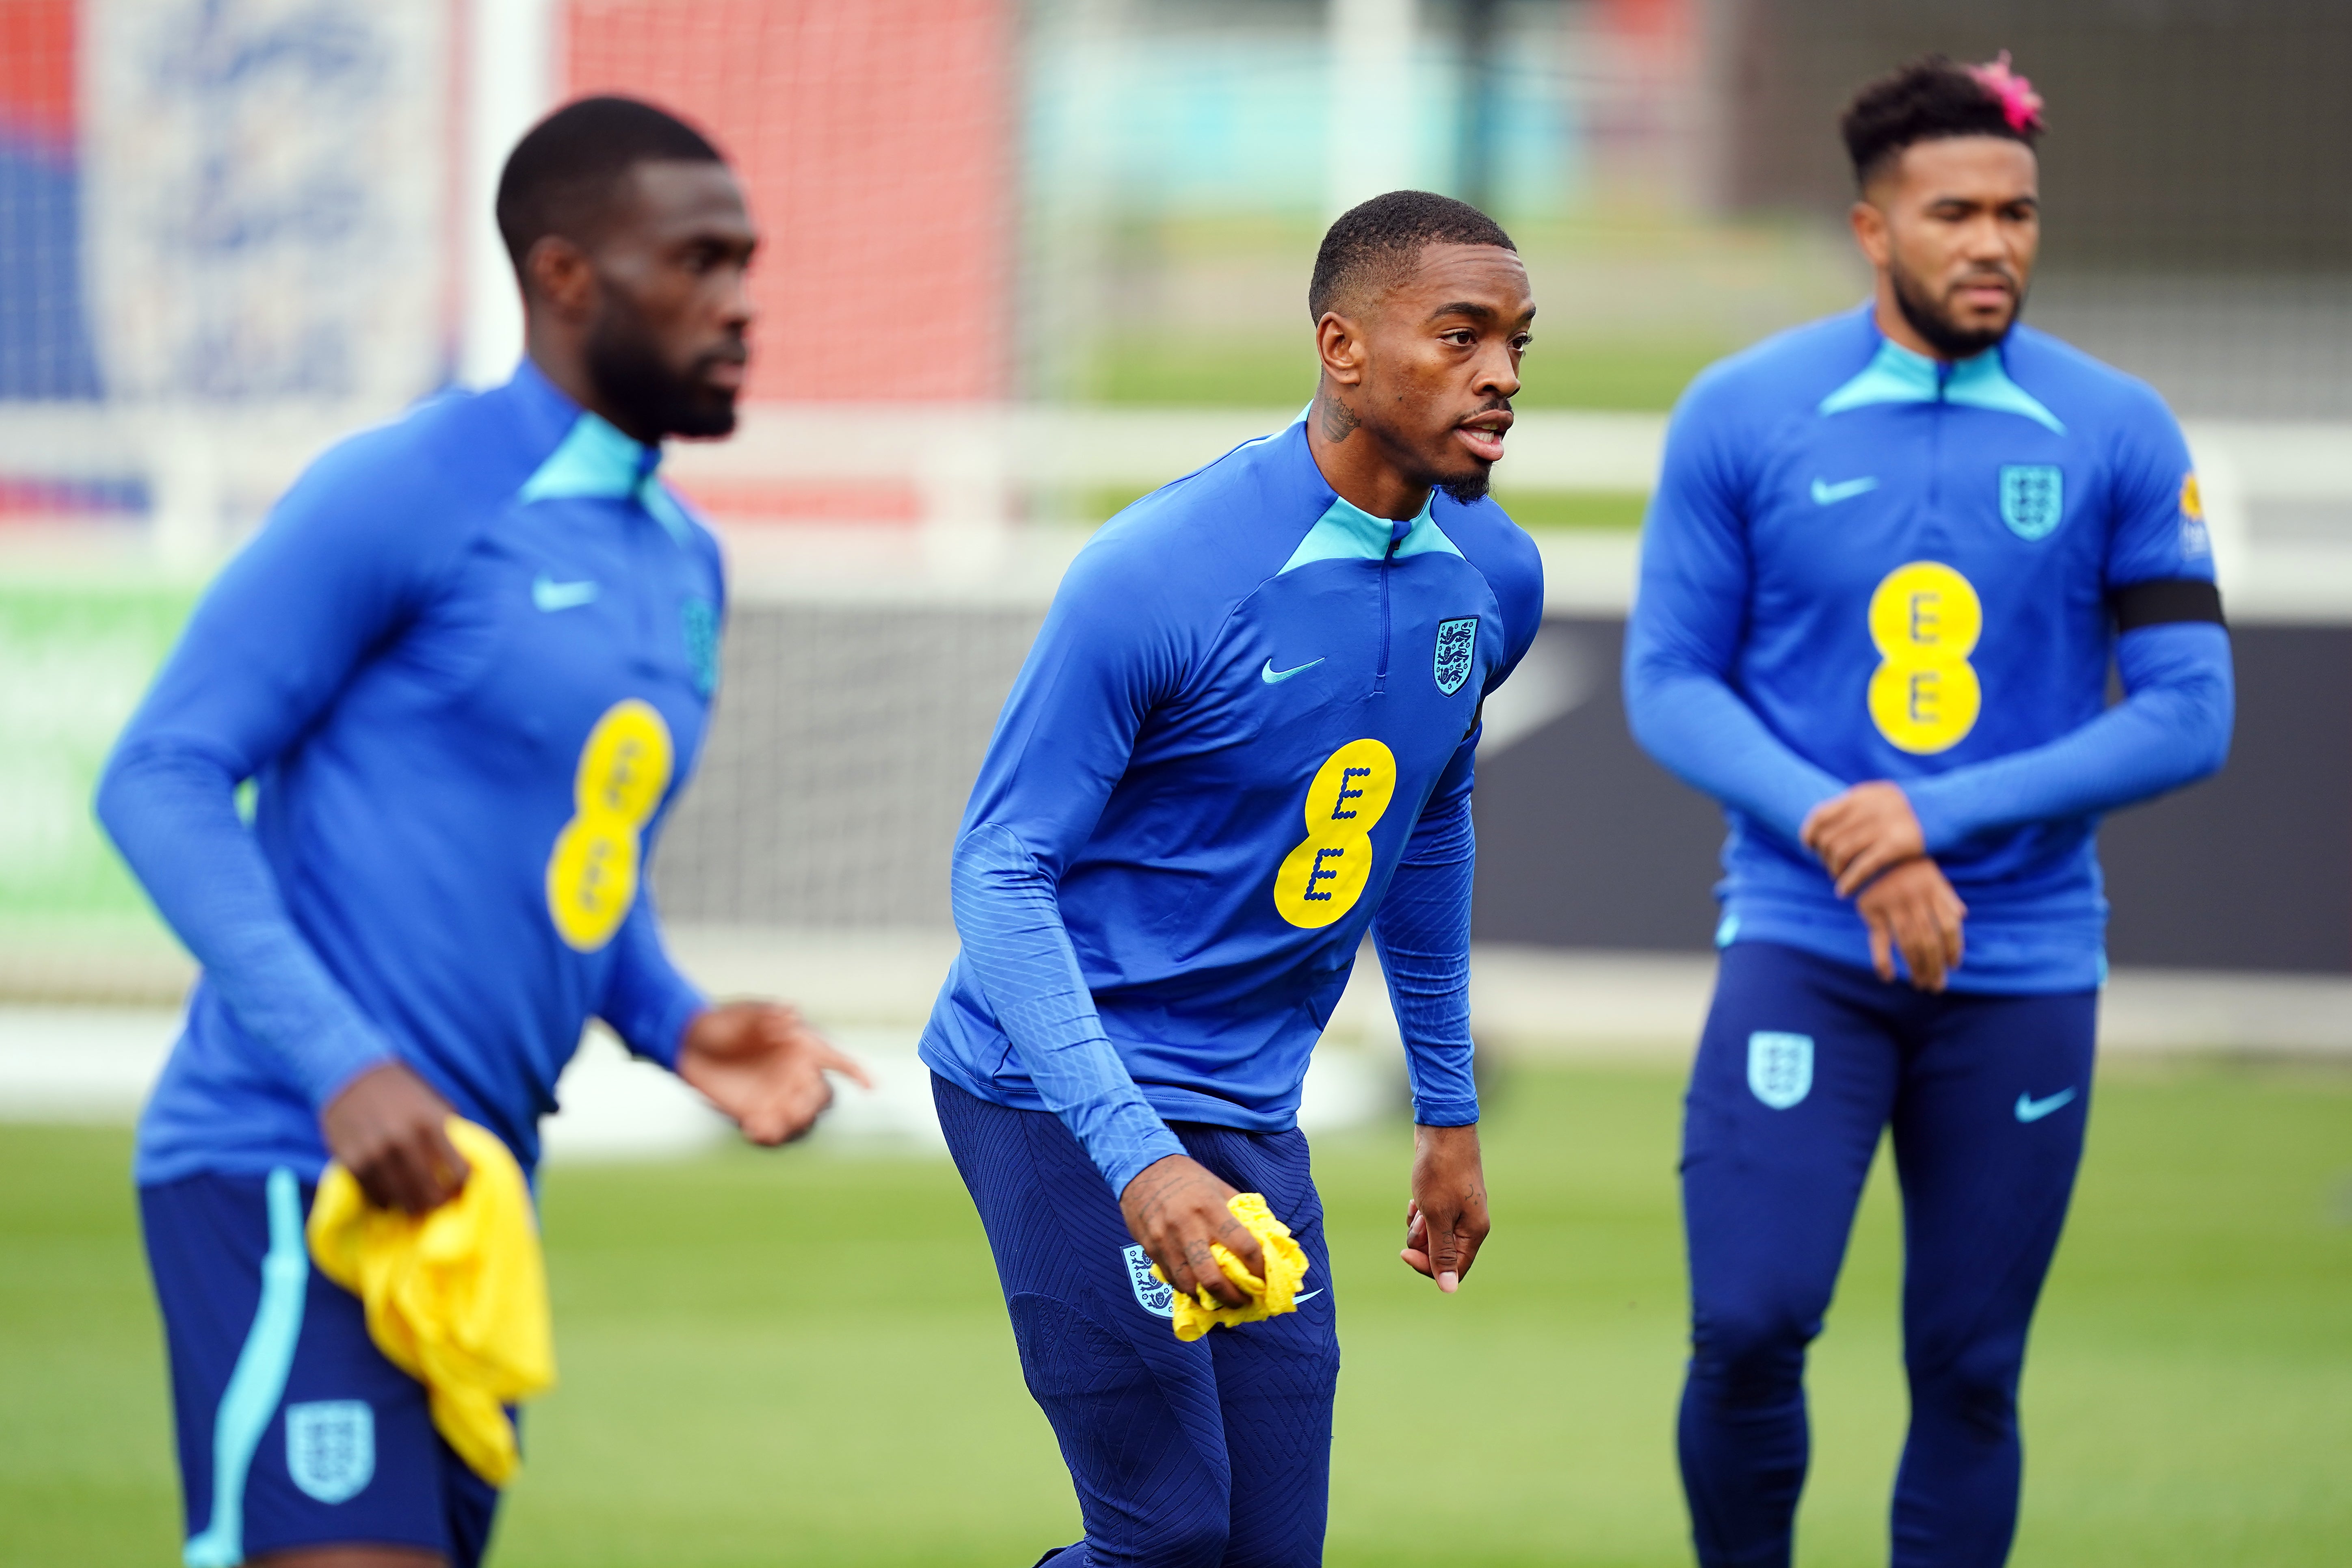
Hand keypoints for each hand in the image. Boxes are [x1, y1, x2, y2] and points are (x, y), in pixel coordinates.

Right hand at [320, 1061, 469, 1214]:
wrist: (350, 1074)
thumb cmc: (401, 1090)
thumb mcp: (433, 1103)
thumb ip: (449, 1131)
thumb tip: (468, 1164)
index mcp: (431, 1123)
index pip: (460, 1172)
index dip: (463, 1188)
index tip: (460, 1190)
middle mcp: (404, 1140)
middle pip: (432, 1194)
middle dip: (439, 1204)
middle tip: (438, 1204)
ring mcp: (376, 1153)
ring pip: (403, 1200)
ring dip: (412, 1206)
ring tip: (416, 1205)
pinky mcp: (352, 1162)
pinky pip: (376, 1196)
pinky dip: (386, 1201)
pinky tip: (392, 1197)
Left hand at [677, 1002, 872, 1145]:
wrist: (687, 1043)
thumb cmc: (722, 1021)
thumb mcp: (745, 1012)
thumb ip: (769, 1014)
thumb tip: (793, 1013)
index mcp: (800, 1048)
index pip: (837, 1060)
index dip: (857, 1073)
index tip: (871, 1087)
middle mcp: (793, 1074)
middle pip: (821, 1097)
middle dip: (812, 1103)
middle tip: (791, 1101)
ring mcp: (776, 1095)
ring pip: (801, 1119)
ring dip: (793, 1124)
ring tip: (768, 1121)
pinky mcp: (754, 1113)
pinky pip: (773, 1132)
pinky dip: (769, 1136)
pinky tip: (753, 1130)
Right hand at [1119, 1154, 1263, 1308]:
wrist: (1142, 1168)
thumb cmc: (1187, 1178)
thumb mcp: (1218, 1186)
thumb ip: (1239, 1213)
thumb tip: (1264, 1240)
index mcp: (1211, 1208)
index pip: (1243, 1246)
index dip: (1258, 1268)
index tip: (1265, 1279)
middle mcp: (1188, 1227)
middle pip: (1212, 1277)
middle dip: (1232, 1297)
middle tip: (1244, 1301)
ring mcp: (1166, 1241)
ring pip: (1189, 1285)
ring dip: (1209, 1299)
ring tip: (1223, 1301)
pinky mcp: (1150, 1249)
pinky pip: (1172, 1279)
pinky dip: (1189, 1289)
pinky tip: (1200, 1289)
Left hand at [1402, 1123, 1488, 1292]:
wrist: (1442, 1129)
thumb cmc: (1440, 1171)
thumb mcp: (1436, 1215)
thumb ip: (1442, 1252)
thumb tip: (1449, 1289)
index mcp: (1475, 1231)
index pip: (1454, 1269)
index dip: (1427, 1266)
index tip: (1404, 1253)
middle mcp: (1471, 1222)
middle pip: (1443, 1252)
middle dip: (1422, 1242)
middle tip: (1416, 1220)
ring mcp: (1460, 1209)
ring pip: (1434, 1234)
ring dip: (1418, 1226)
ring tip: (1417, 1204)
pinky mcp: (1449, 1197)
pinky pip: (1431, 1217)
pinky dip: (1419, 1212)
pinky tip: (1415, 1198)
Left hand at [1802, 781, 1926, 895]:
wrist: (1944, 809)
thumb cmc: (1905, 809)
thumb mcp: (1877, 798)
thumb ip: (1852, 806)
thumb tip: (1819, 826)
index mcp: (1861, 795)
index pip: (1821, 815)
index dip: (1809, 833)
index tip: (1809, 846)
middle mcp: (1868, 808)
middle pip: (1829, 838)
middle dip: (1824, 856)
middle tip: (1830, 866)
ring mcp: (1882, 826)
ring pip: (1841, 853)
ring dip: (1834, 870)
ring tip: (1838, 877)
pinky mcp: (1895, 845)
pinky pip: (1862, 867)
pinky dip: (1849, 882)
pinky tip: (1844, 891)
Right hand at [1855, 857, 1967, 990]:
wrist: (1874, 851)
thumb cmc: (1909, 866)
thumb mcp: (1933, 875)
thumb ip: (1947, 895)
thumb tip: (1963, 914)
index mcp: (1933, 890)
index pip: (1949, 926)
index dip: (1954, 948)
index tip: (1953, 966)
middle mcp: (1915, 898)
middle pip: (1929, 940)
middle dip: (1934, 966)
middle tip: (1936, 986)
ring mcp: (1892, 904)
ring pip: (1908, 944)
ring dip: (1915, 968)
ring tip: (1920, 984)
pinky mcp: (1871, 909)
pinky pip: (1879, 940)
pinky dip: (1882, 960)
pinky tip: (1888, 976)